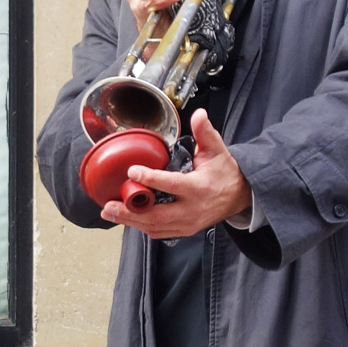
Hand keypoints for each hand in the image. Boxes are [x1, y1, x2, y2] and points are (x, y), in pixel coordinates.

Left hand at [100, 108, 251, 237]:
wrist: (238, 197)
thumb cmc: (224, 173)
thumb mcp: (217, 150)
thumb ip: (205, 133)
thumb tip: (198, 114)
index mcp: (198, 188)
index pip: (172, 184)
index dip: (151, 178)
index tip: (133, 171)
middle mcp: (191, 210)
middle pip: (156, 215)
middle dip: (130, 211)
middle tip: (109, 204)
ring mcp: (187, 224)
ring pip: (154, 226)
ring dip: (130, 221)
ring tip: (109, 211)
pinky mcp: (183, 231)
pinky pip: (158, 232)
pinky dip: (141, 226)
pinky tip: (126, 218)